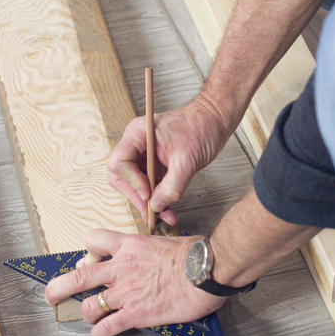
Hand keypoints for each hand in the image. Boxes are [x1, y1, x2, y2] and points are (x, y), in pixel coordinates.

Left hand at [44, 229, 225, 335]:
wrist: (205, 270)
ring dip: (87, 314)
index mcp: (129, 247)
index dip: (89, 251)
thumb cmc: (196, 255)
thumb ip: (154, 248)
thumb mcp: (169, 240)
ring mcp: (125, 293)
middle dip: (59, 287)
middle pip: (78, 277)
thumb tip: (162, 251)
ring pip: (90, 306)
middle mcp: (121, 269)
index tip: (89, 259)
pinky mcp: (135, 314)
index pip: (95, 240)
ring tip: (92, 318)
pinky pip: (108, 327)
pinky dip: (100, 335)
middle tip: (52, 294)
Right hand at [107, 95, 234, 226]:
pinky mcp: (153, 163)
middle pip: (121, 176)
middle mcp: (136, 144)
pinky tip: (167, 209)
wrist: (214, 119)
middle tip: (152, 212)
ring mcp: (143, 154)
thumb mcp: (188, 161)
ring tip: (164, 216)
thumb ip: (172, 186)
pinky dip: (157, 198)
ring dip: (147, 202)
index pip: (119, 163)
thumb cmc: (202, 127)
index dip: (132, 182)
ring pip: (134, 184)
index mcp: (138, 134)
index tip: (148, 193)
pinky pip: (148, 184)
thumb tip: (157, 206)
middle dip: (136, 196)